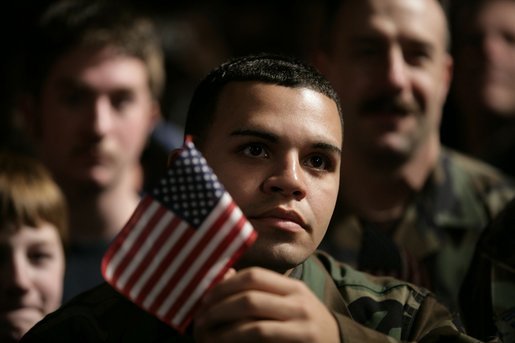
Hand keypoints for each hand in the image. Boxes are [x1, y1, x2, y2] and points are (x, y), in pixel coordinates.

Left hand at [193, 267, 339, 342]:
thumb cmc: (303, 325)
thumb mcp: (288, 303)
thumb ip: (260, 292)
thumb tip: (223, 278)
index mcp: (293, 288)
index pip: (254, 276)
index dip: (226, 285)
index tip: (206, 297)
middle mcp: (299, 304)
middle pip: (250, 299)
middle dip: (219, 309)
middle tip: (200, 319)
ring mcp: (302, 327)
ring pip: (254, 327)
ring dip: (224, 332)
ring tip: (207, 336)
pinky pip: (262, 341)